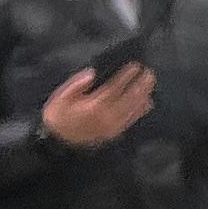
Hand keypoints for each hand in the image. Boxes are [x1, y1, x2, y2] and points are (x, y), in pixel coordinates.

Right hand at [41, 64, 157, 148]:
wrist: (57, 143)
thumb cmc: (57, 117)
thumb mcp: (59, 98)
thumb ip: (76, 84)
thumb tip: (92, 73)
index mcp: (93, 105)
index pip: (115, 87)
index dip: (127, 76)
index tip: (136, 65)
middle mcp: (107, 115)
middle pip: (129, 97)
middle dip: (141, 84)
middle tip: (149, 72)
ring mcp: (113, 125)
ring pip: (133, 108)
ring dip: (144, 94)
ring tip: (150, 83)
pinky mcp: (115, 132)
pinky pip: (132, 119)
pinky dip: (141, 110)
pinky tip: (148, 102)